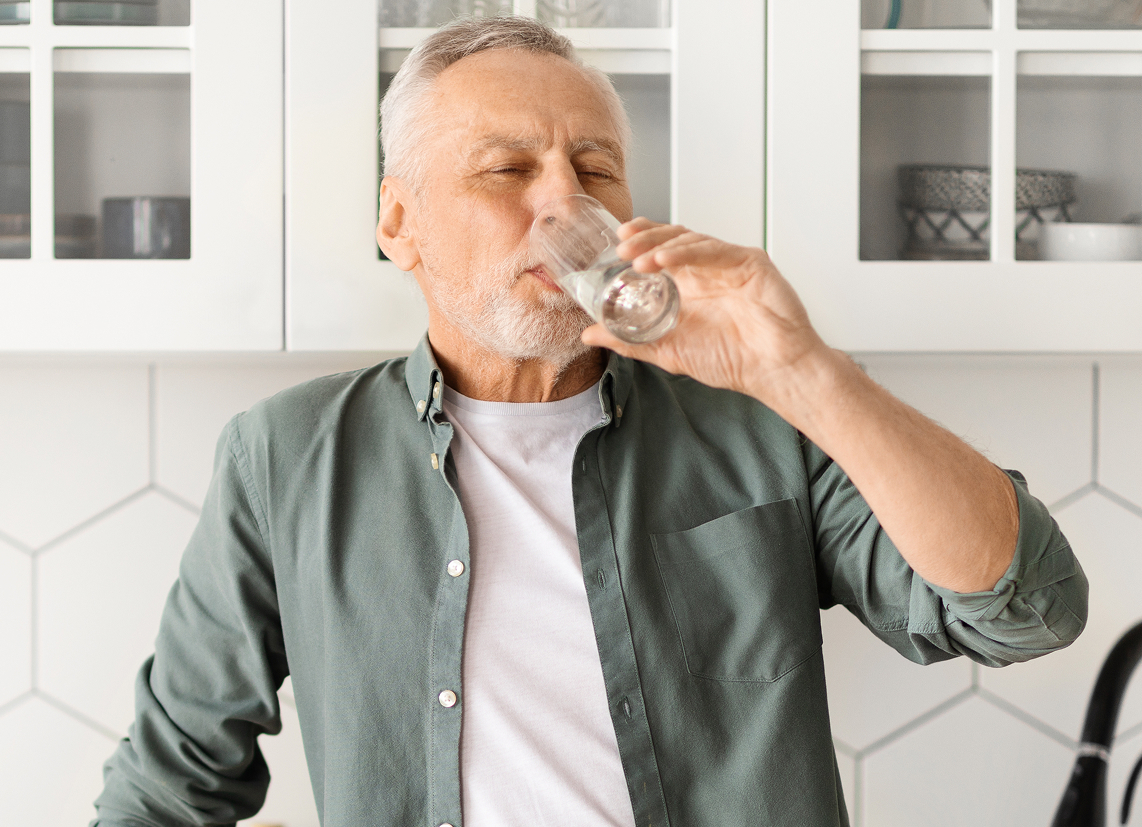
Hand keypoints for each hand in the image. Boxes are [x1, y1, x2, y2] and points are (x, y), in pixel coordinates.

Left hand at [581, 218, 833, 413]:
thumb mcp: (668, 350)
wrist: (773, 372)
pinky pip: (715, 249)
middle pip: (673, 238)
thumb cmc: (732, 361)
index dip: (641, 240)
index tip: (618, 241)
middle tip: (621, 246)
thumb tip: (590, 335)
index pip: (662, 250)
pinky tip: (665, 261)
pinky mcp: (750, 263)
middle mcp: (709, 270)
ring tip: (637, 260)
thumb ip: (629, 341)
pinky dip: (687, 252)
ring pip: (691, 239)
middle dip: (645, 238)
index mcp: (692, 286)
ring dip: (661, 246)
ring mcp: (730, 264)